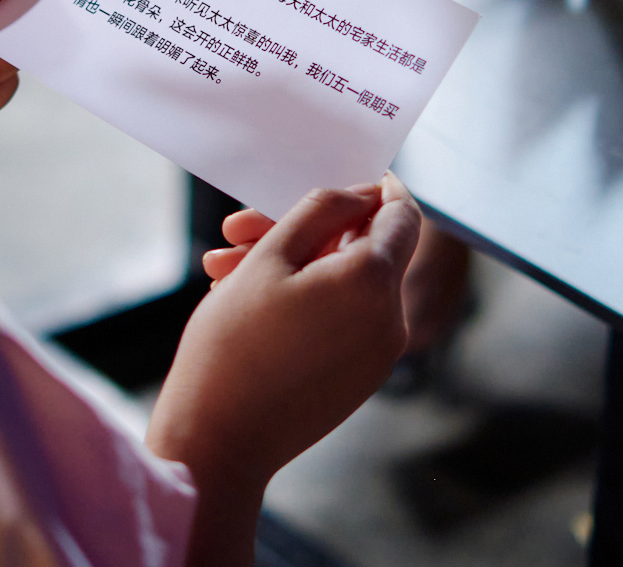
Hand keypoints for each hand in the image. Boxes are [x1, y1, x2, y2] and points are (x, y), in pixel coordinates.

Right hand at [204, 186, 468, 355]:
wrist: (220, 443)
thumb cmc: (234, 345)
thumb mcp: (269, 258)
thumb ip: (322, 210)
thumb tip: (366, 193)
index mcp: (374, 280)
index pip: (403, 215)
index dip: (378, 190)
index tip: (345, 179)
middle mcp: (391, 319)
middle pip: (363, 251)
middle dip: (306, 232)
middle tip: (238, 229)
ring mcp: (380, 355)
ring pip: (347, 287)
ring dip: (295, 268)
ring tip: (221, 271)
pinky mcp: (361, 380)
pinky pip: (343, 322)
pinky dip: (306, 303)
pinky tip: (245, 304)